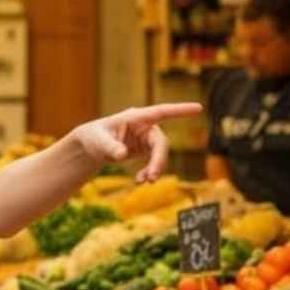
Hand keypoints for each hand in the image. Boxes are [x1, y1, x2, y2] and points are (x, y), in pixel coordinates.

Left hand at [71, 103, 202, 182]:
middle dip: (159, 160)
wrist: (90, 147)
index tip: (199, 108)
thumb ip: (110, 148)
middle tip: (152, 178)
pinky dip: (149, 172)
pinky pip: (154, 161)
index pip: (161, 112)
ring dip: (154, 169)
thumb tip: (122, 155)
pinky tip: (139, 181)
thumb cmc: (93, 138)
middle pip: (160, 142)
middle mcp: (144, 126)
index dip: (180, 110)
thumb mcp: (98, 143)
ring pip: (159, 154)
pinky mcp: (145, 149)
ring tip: (142, 182)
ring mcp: (146, 138)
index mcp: (135, 117)